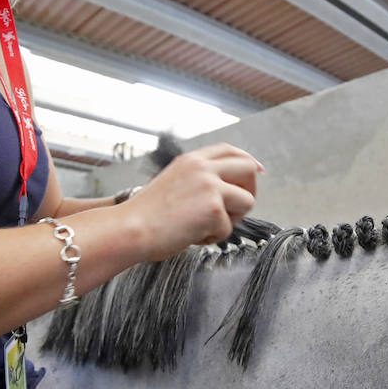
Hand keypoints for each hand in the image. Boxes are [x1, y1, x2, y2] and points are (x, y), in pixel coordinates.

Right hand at [126, 143, 262, 259]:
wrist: (130, 229)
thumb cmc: (146, 215)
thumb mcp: (172, 182)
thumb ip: (198, 179)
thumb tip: (227, 189)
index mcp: (191, 160)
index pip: (229, 150)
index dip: (247, 160)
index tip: (257, 171)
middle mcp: (203, 168)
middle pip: (248, 168)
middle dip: (250, 189)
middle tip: (237, 209)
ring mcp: (210, 187)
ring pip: (247, 201)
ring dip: (231, 219)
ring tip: (204, 227)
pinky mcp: (213, 209)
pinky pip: (228, 228)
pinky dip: (212, 237)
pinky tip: (191, 235)